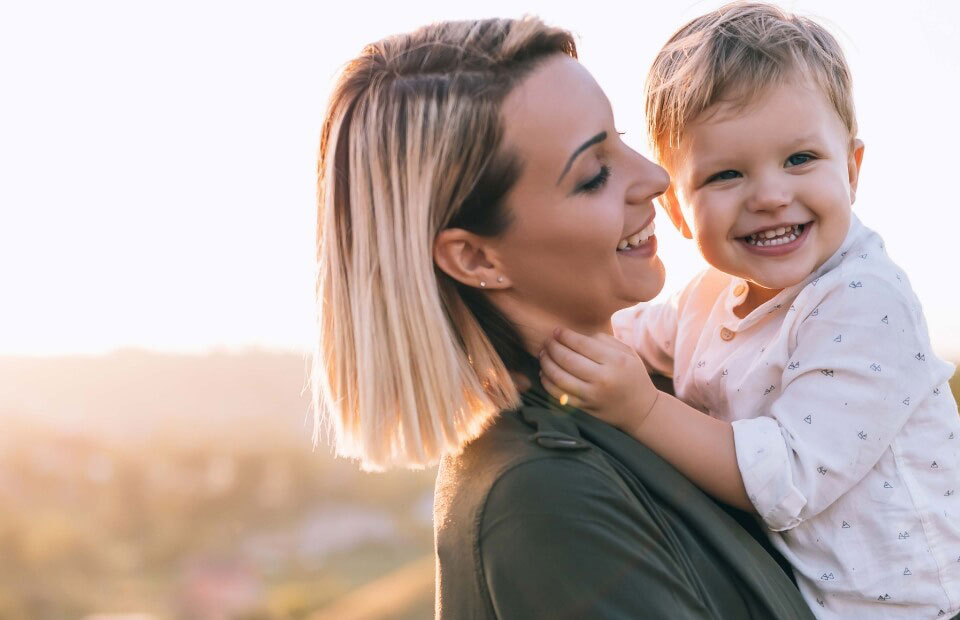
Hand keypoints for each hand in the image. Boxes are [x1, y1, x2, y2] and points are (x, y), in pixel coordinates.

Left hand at [539, 327, 658, 431]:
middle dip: (552, 347)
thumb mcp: (627, 353)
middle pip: (567, 359)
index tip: (557, 331)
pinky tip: (544, 373)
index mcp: (616, 361)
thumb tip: (575, 336)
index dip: (565, 336)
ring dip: (546, 363)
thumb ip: (604, 340)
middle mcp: (603, 379)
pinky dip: (547, 383)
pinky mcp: (584, 409)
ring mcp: (592, 396)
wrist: (641, 410)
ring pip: (559, 377)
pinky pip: (559, 395)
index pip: (582, 344)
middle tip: (547, 341)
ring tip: (543, 354)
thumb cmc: (632, 376)